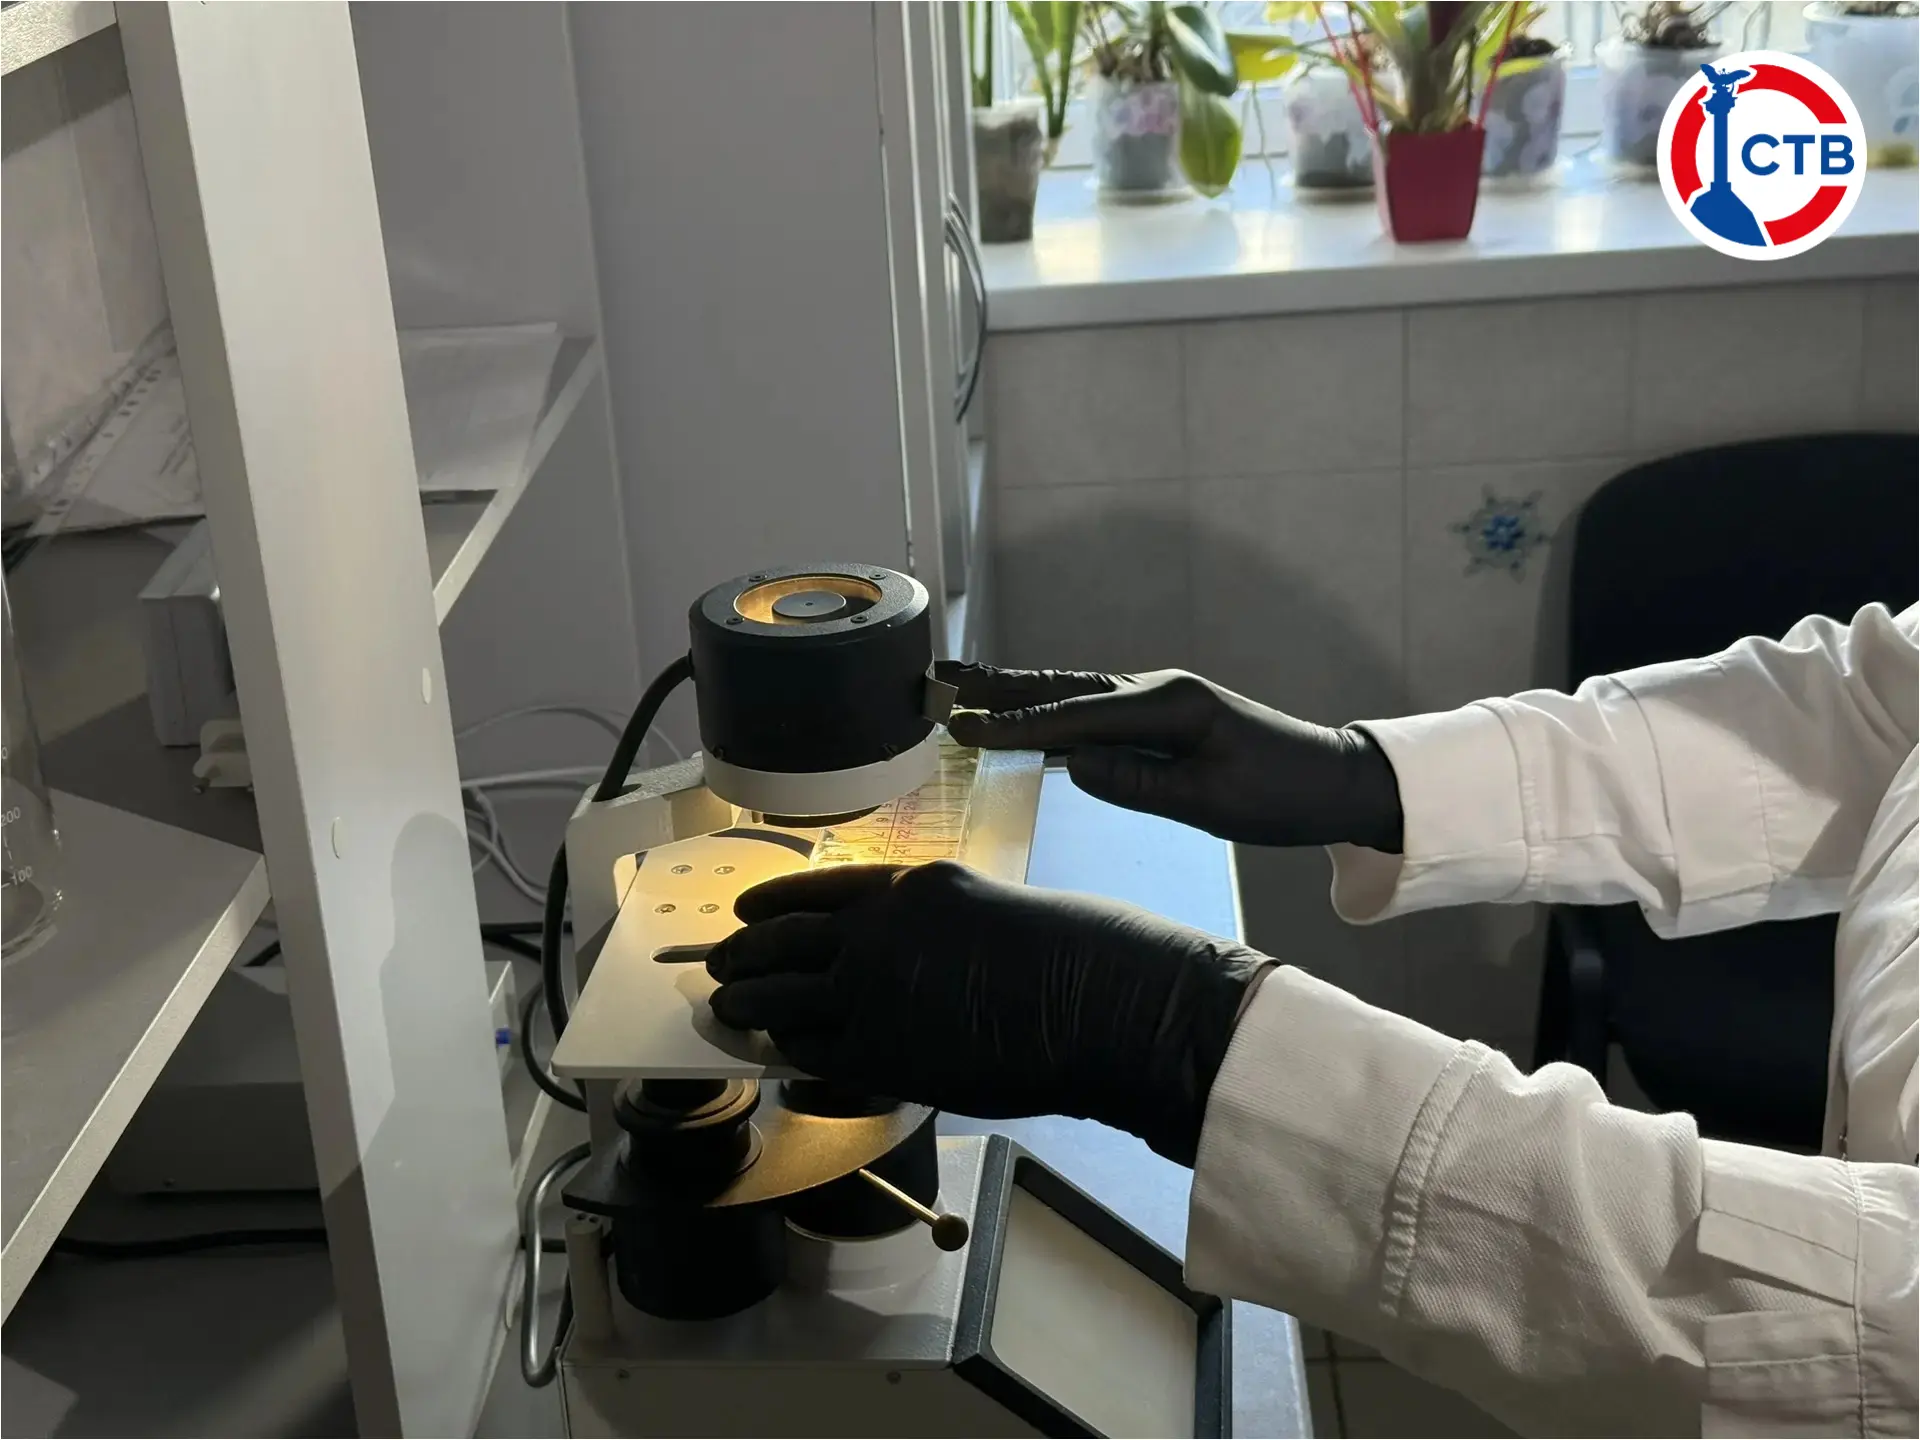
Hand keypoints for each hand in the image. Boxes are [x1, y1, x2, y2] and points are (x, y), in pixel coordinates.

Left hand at [705, 862, 1273, 1166]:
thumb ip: (928, 930)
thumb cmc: (1071, 954)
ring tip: (730, 1012)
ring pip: (780, 1001)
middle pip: (781, 943)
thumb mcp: (985, 911)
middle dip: (742, 956)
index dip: (769, 904)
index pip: (814, 890)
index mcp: (908, 886)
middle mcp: (877, 932)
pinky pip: (812, 1058)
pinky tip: (784, 1062)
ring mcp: (872, 995)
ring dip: (750, 1008)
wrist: (1096, 1004)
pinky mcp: (880, 1056)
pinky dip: (791, 1060)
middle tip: (720, 968)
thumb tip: (892, 962)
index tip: (745, 913)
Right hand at [936, 663, 1404, 852]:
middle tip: (942, 679)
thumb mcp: (1209, 803)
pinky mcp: (1164, 717)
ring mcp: (1161, 700)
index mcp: (1170, 706)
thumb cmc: (1280, 795)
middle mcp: (1159, 691)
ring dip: (1020, 693)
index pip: (1076, 717)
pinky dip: (1053, 711)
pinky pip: (1095, 711)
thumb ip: (1138, 784)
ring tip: (966, 688)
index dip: (1015, 724)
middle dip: (1000, 687)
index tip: (963, 728)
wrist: (1333, 780)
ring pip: (1075, 695)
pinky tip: (1026, 715)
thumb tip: (1073, 765)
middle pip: (1064, 689)